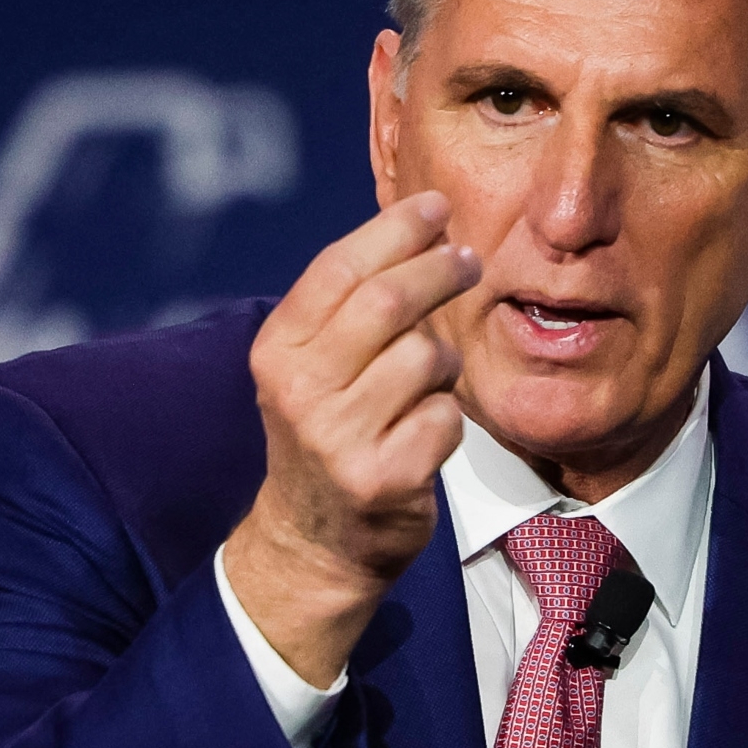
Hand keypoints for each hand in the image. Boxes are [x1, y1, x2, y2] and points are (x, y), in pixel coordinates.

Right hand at [223, 190, 480, 684]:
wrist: (313, 539)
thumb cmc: (327, 431)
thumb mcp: (311, 365)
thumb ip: (348, 306)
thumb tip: (421, 228)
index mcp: (278, 349)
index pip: (339, 269)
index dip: (395, 231)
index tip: (437, 208)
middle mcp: (300, 389)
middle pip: (389, 302)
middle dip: (439, 271)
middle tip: (470, 261)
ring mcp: (339, 437)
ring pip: (426, 358)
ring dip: (444, 361)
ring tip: (430, 379)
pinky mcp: (383, 478)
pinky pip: (445, 418)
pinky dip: (447, 417)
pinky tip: (425, 431)